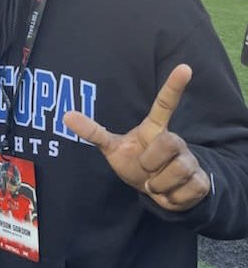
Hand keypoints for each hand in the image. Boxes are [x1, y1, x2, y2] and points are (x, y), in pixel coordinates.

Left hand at [64, 64, 209, 211]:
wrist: (157, 193)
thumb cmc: (134, 162)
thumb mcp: (112, 148)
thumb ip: (93, 132)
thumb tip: (66, 115)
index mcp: (155, 128)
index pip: (165, 104)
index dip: (174, 86)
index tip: (184, 67)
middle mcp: (175, 140)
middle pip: (168, 143)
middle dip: (151, 163)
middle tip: (145, 169)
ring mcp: (191, 160)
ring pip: (176, 173)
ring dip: (159, 185)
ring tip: (155, 182)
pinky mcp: (201, 182)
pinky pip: (184, 193)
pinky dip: (170, 200)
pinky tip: (169, 194)